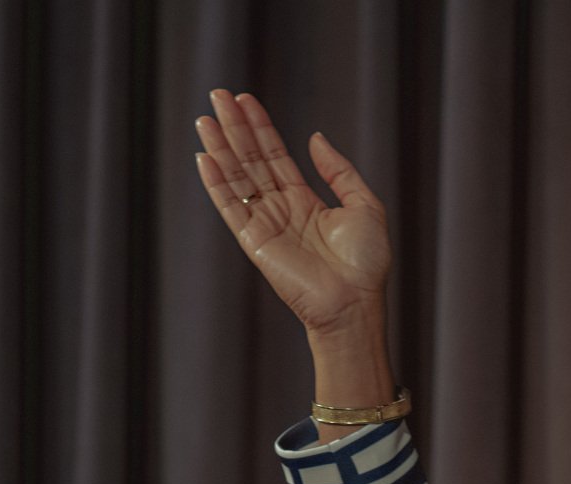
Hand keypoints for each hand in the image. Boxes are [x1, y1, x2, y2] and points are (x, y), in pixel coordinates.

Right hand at [194, 90, 391, 338]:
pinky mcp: (254, 242)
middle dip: (235, 128)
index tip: (245, 99)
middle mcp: (281, 210)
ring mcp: (265, 225)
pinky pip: (231, 208)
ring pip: (237, 178)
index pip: (275, 156)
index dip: (260, 127)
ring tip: (206, 118)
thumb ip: (339, 171)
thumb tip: (315, 138)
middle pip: (251, 160)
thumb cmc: (366, 263)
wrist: (355, 302)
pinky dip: (217, 184)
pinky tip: (205, 157)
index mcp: (305, 201)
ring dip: (220, 148)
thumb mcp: (364, 205)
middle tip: (218, 95)